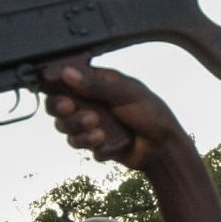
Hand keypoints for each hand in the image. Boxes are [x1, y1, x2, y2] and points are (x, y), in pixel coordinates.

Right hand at [44, 63, 185, 171]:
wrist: (163, 147)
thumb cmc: (151, 113)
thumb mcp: (126, 94)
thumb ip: (96, 86)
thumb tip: (67, 73)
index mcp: (97, 84)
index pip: (66, 82)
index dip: (57, 90)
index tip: (63, 98)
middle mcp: (90, 103)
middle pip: (59, 107)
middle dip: (64, 112)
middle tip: (71, 110)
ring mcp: (91, 124)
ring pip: (67, 129)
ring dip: (78, 131)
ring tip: (99, 132)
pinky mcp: (94, 144)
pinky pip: (81, 146)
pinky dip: (93, 146)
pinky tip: (107, 144)